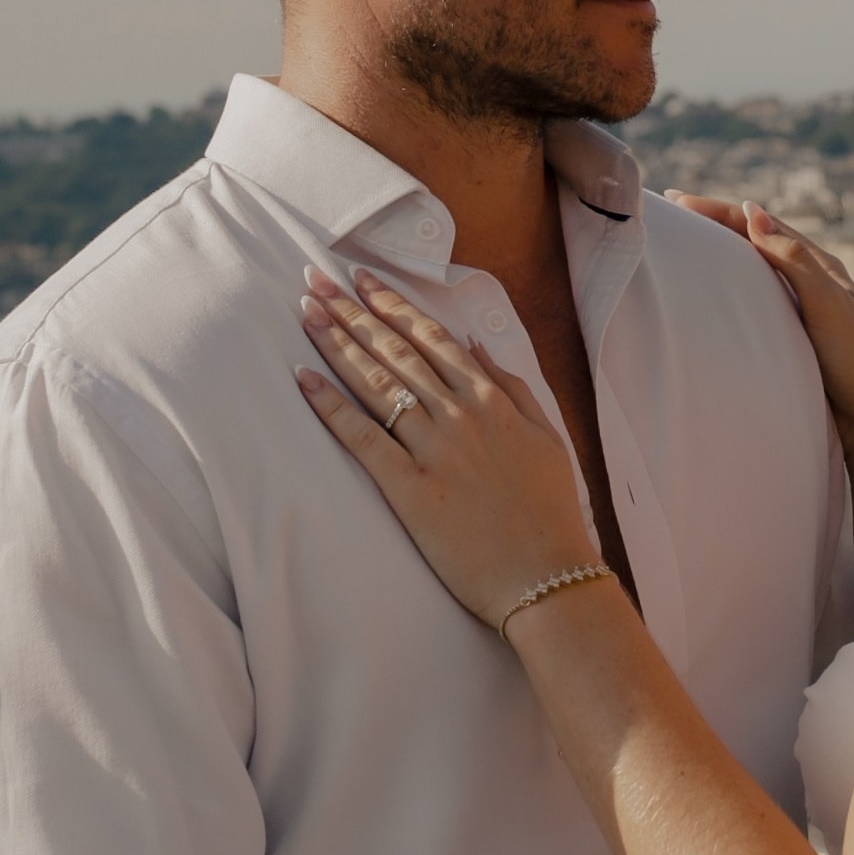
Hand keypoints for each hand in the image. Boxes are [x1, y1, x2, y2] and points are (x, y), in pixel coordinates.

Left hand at [297, 271, 598, 629]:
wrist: (547, 576)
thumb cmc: (550, 513)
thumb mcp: (546, 437)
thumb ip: (513, 387)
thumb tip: (478, 345)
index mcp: (492, 400)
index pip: (433, 337)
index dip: (392, 304)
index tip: (362, 278)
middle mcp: (460, 415)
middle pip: (396, 350)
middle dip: (352, 311)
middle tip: (315, 280)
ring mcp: (434, 449)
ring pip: (377, 383)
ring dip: (338, 343)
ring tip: (307, 312)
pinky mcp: (410, 489)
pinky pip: (362, 438)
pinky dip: (330, 406)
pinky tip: (303, 378)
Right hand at [665, 197, 853, 450]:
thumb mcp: (826, 302)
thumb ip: (792, 257)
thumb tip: (752, 211)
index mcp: (819, 264)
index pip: (759, 224)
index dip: (718, 209)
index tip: (677, 199)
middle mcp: (809, 280)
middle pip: (754, 240)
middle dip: (714, 222)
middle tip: (674, 208)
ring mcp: (801, 307)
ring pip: (754, 267)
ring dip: (722, 250)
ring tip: (689, 240)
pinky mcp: (794, 334)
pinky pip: (756, 297)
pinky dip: (732, 284)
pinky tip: (717, 290)